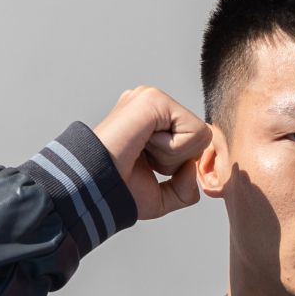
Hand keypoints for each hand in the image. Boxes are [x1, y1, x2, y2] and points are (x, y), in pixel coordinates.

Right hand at [91, 86, 212, 220]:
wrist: (94, 188)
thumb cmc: (118, 190)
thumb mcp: (161, 196)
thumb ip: (185, 188)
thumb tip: (194, 167)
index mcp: (152, 121)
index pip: (195, 142)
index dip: (179, 166)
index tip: (147, 166)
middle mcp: (152, 104)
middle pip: (200, 138)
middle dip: (178, 161)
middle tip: (143, 159)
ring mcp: (151, 98)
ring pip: (199, 134)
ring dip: (173, 157)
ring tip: (141, 152)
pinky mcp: (154, 100)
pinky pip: (194, 131)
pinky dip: (172, 150)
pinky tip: (143, 145)